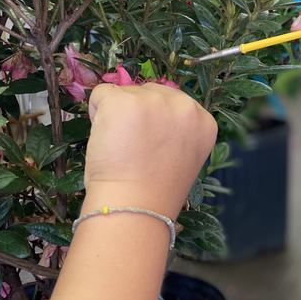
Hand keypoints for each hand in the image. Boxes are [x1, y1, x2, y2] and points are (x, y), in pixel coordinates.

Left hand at [83, 83, 217, 218]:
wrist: (135, 206)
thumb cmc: (154, 192)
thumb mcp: (181, 155)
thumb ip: (174, 130)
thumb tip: (148, 113)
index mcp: (204, 121)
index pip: (173, 104)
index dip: (156, 125)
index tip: (153, 151)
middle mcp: (184, 106)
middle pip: (149, 93)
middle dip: (138, 115)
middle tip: (135, 151)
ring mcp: (154, 101)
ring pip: (125, 94)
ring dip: (117, 117)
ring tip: (122, 149)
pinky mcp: (124, 101)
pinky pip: (100, 94)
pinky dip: (97, 114)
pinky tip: (107, 141)